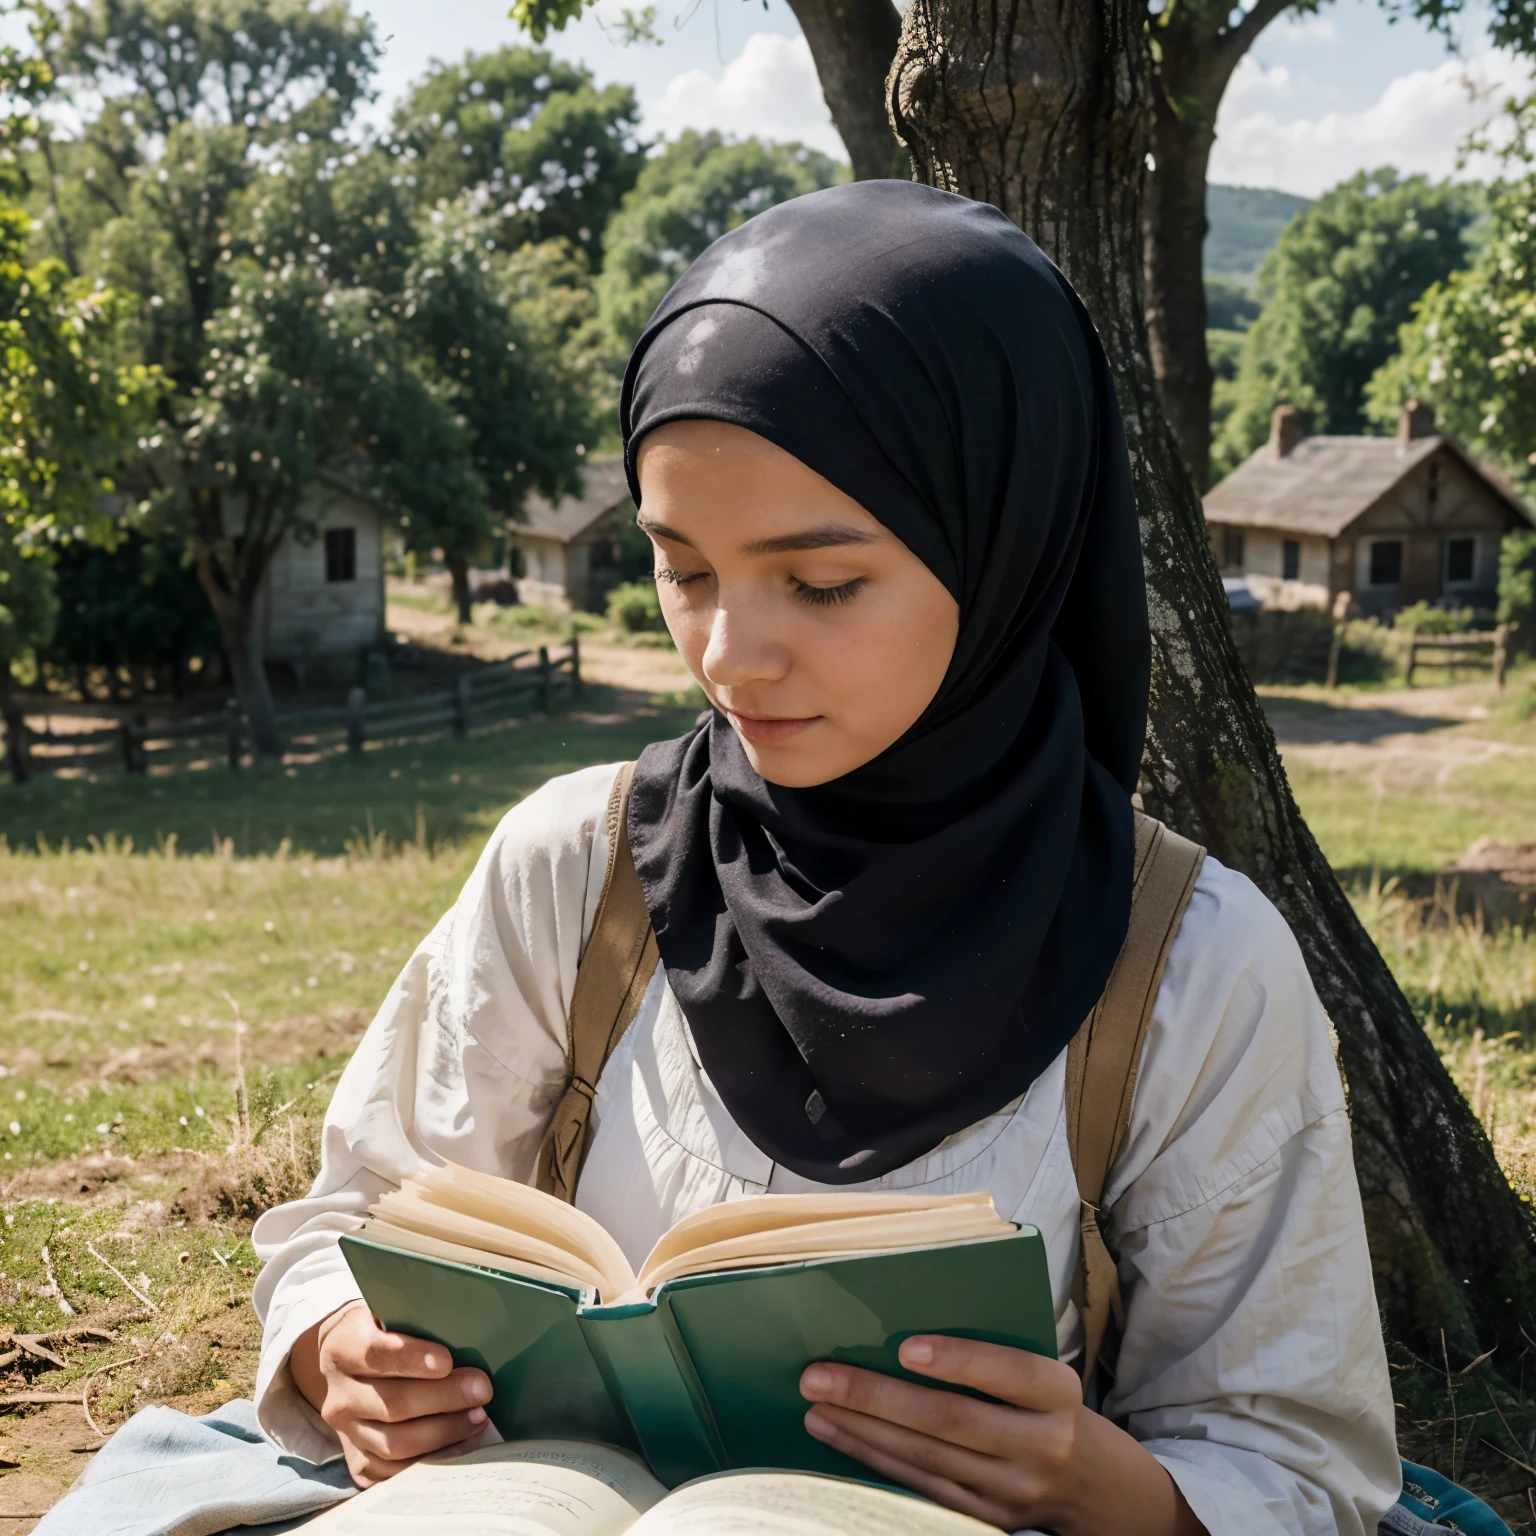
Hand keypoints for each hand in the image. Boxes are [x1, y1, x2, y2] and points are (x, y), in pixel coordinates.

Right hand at [290, 1300, 493, 1486]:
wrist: (345, 1366)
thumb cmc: (382, 1333)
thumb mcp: (390, 1313)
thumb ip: (418, 1321)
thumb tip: (468, 1329)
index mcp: (344, 1348)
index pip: (375, 1354)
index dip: (412, 1358)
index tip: (447, 1361)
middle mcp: (339, 1395)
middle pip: (391, 1404)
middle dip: (443, 1398)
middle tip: (482, 1389)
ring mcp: (347, 1433)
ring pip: (394, 1444)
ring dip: (444, 1432)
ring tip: (478, 1416)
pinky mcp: (358, 1461)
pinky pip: (395, 1472)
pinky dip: (433, 1459)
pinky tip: (462, 1442)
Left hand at [799, 1336, 1205, 1535]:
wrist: (1097, 1487)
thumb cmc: (1051, 1406)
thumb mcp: (1045, 1373)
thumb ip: (995, 1349)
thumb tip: (906, 1311)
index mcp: (1060, 1392)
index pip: (1013, 1372)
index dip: (962, 1360)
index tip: (907, 1347)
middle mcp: (1042, 1444)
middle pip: (954, 1421)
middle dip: (878, 1397)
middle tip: (819, 1374)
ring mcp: (1015, 1491)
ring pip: (928, 1458)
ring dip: (863, 1430)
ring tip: (815, 1403)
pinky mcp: (988, 1519)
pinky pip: (922, 1487)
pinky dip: (874, 1460)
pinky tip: (838, 1436)